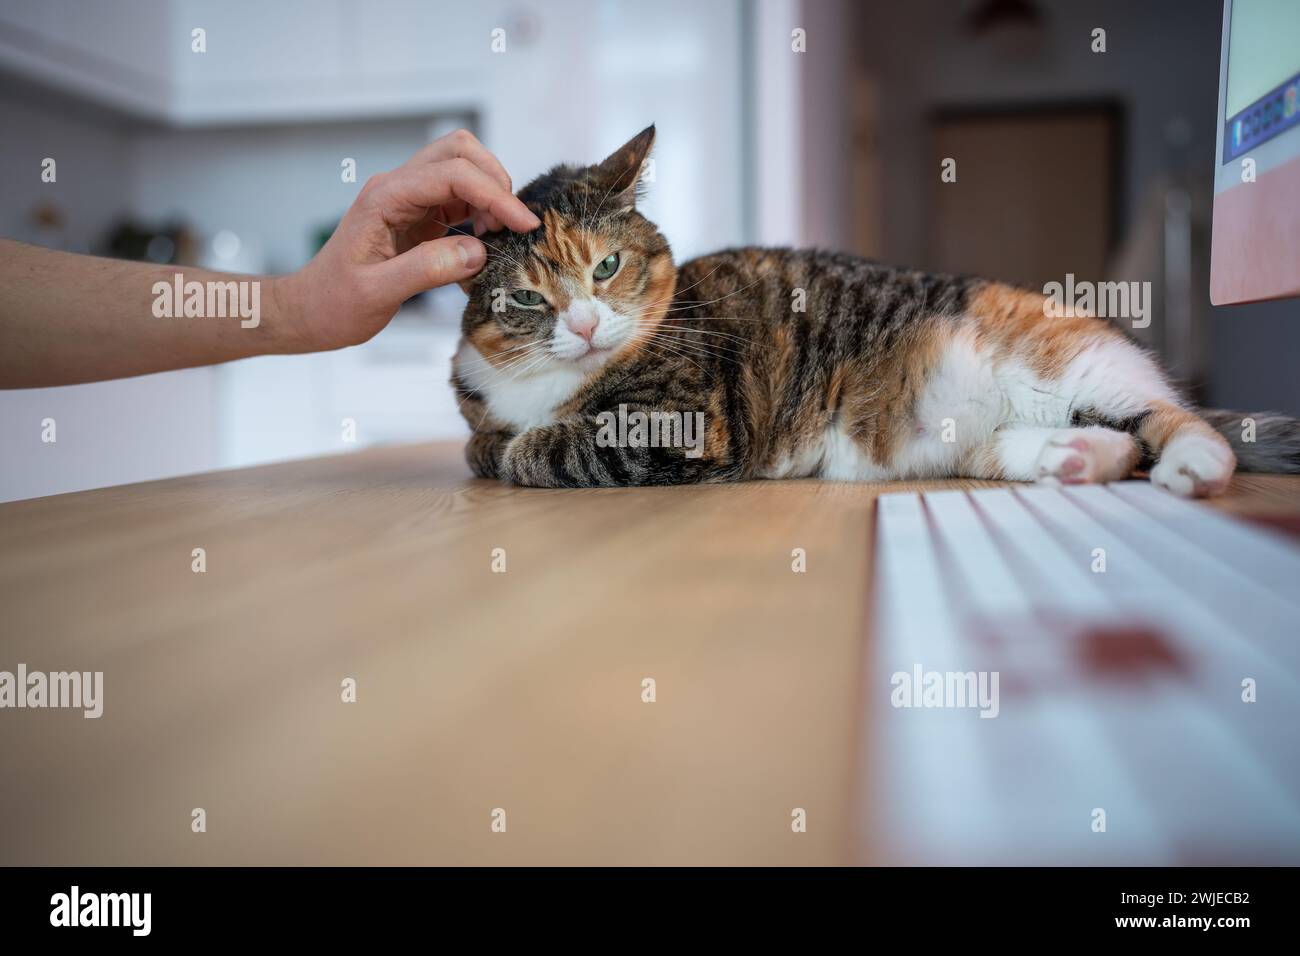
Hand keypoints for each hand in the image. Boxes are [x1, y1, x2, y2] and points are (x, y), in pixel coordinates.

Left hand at [276, 129, 539, 351]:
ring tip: (498, 235)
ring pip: (461, 169)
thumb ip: (426, 270)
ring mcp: (407, 200)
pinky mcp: (417, 216)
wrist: (310, 311)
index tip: (524, 225)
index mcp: (385, 198)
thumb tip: (478, 251)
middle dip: (494, 180)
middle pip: (458, 152)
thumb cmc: (334, 303)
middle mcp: (397, 188)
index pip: (452, 175)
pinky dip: (480, 211)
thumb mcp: (376, 294)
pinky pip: (457, 197)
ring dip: (489, 193)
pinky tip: (484, 241)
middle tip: (513, 224)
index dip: (494, 195)